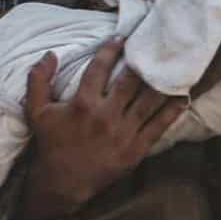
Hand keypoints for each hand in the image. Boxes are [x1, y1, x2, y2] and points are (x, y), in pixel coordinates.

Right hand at [21, 38, 184, 219]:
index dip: (111, 49)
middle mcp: (106, 115)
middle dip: (142, 62)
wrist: (62, 182)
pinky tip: (183, 98)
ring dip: (163, 83)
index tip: (122, 38)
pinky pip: (158, 127)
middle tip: (155, 47)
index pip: (100, 68)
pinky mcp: (136, 149)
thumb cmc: (51, 144)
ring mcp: (123, 132)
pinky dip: (172, 112)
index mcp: (83, 103)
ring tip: (175, 67)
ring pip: (148, 102)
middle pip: (130, 81)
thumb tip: (49, 53)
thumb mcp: (36, 111)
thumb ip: (38, 80)